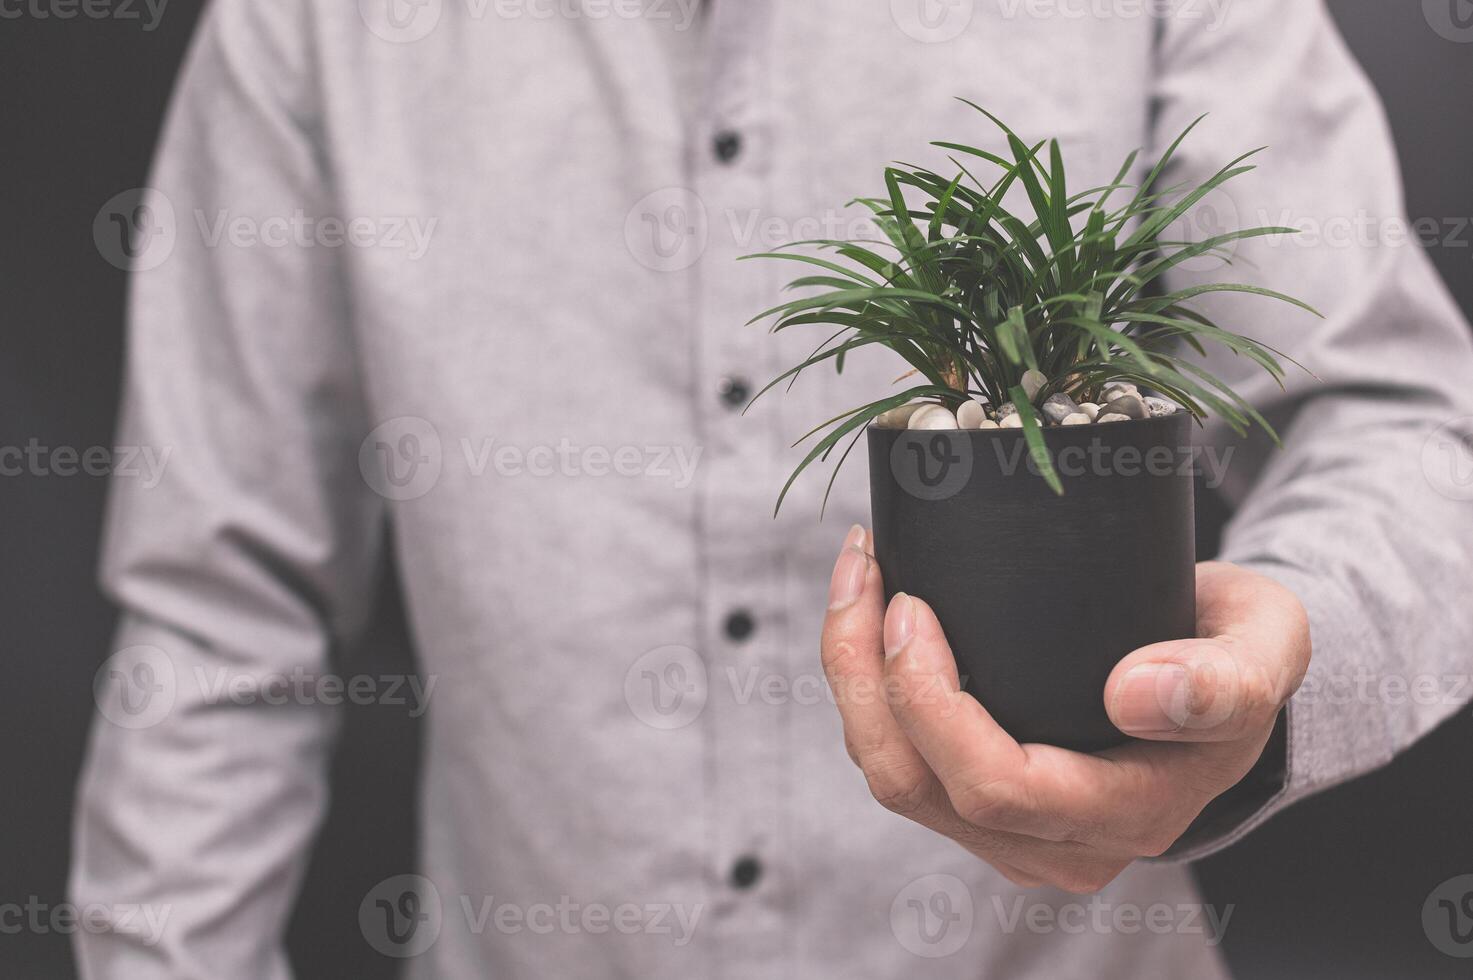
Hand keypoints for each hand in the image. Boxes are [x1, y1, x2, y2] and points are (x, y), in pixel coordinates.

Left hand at [821, 525, 1309, 892]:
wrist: (1221, 671)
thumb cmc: (1240, 651)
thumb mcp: (1267, 648)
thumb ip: (1227, 680)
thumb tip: (1135, 696)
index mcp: (1129, 814)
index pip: (997, 788)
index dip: (932, 703)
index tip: (911, 604)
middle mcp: (1059, 846)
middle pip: (916, 784)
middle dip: (863, 674)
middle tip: (865, 567)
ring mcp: (1010, 832)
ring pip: (890, 774)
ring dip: (850, 674)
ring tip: (857, 571)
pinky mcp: (976, 799)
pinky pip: (895, 756)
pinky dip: (865, 683)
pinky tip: (869, 607)